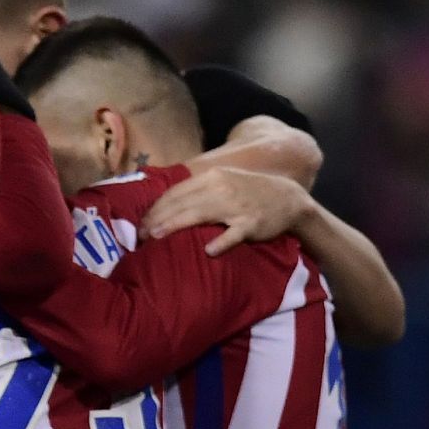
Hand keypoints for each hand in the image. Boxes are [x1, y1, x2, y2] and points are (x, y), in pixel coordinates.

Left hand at [142, 166, 313, 255]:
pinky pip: (233, 234)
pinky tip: (208, 251)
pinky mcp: (251, 224)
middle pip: (182, 203)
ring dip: (176, 225)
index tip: (140, 224)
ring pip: (200, 214)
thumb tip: (165, 205)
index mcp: (212, 177)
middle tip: (140, 236)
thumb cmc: (249, 193)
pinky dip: (221, 242)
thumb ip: (197, 191)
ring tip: (157, 237)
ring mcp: (237, 206)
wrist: (288, 199)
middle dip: (158, 218)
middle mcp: (221, 188)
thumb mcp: (223, 182)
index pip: (176, 192)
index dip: (155, 208)